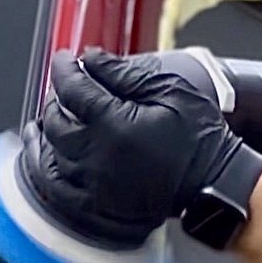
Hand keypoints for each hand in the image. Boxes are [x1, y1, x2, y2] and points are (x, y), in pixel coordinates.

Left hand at [21, 48, 261, 248]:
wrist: (216, 184)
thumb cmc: (200, 138)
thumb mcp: (170, 90)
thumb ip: (125, 72)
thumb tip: (90, 58)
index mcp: (114, 124)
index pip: (72, 87)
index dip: (65, 67)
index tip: (66, 59)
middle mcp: (96, 156)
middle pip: (54, 119)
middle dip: (56, 97)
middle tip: (66, 87)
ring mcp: (94, 183)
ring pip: (49, 152)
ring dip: (45, 130)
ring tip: (48, 116)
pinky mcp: (97, 204)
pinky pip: (56, 188)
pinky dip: (44, 168)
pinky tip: (45, 155)